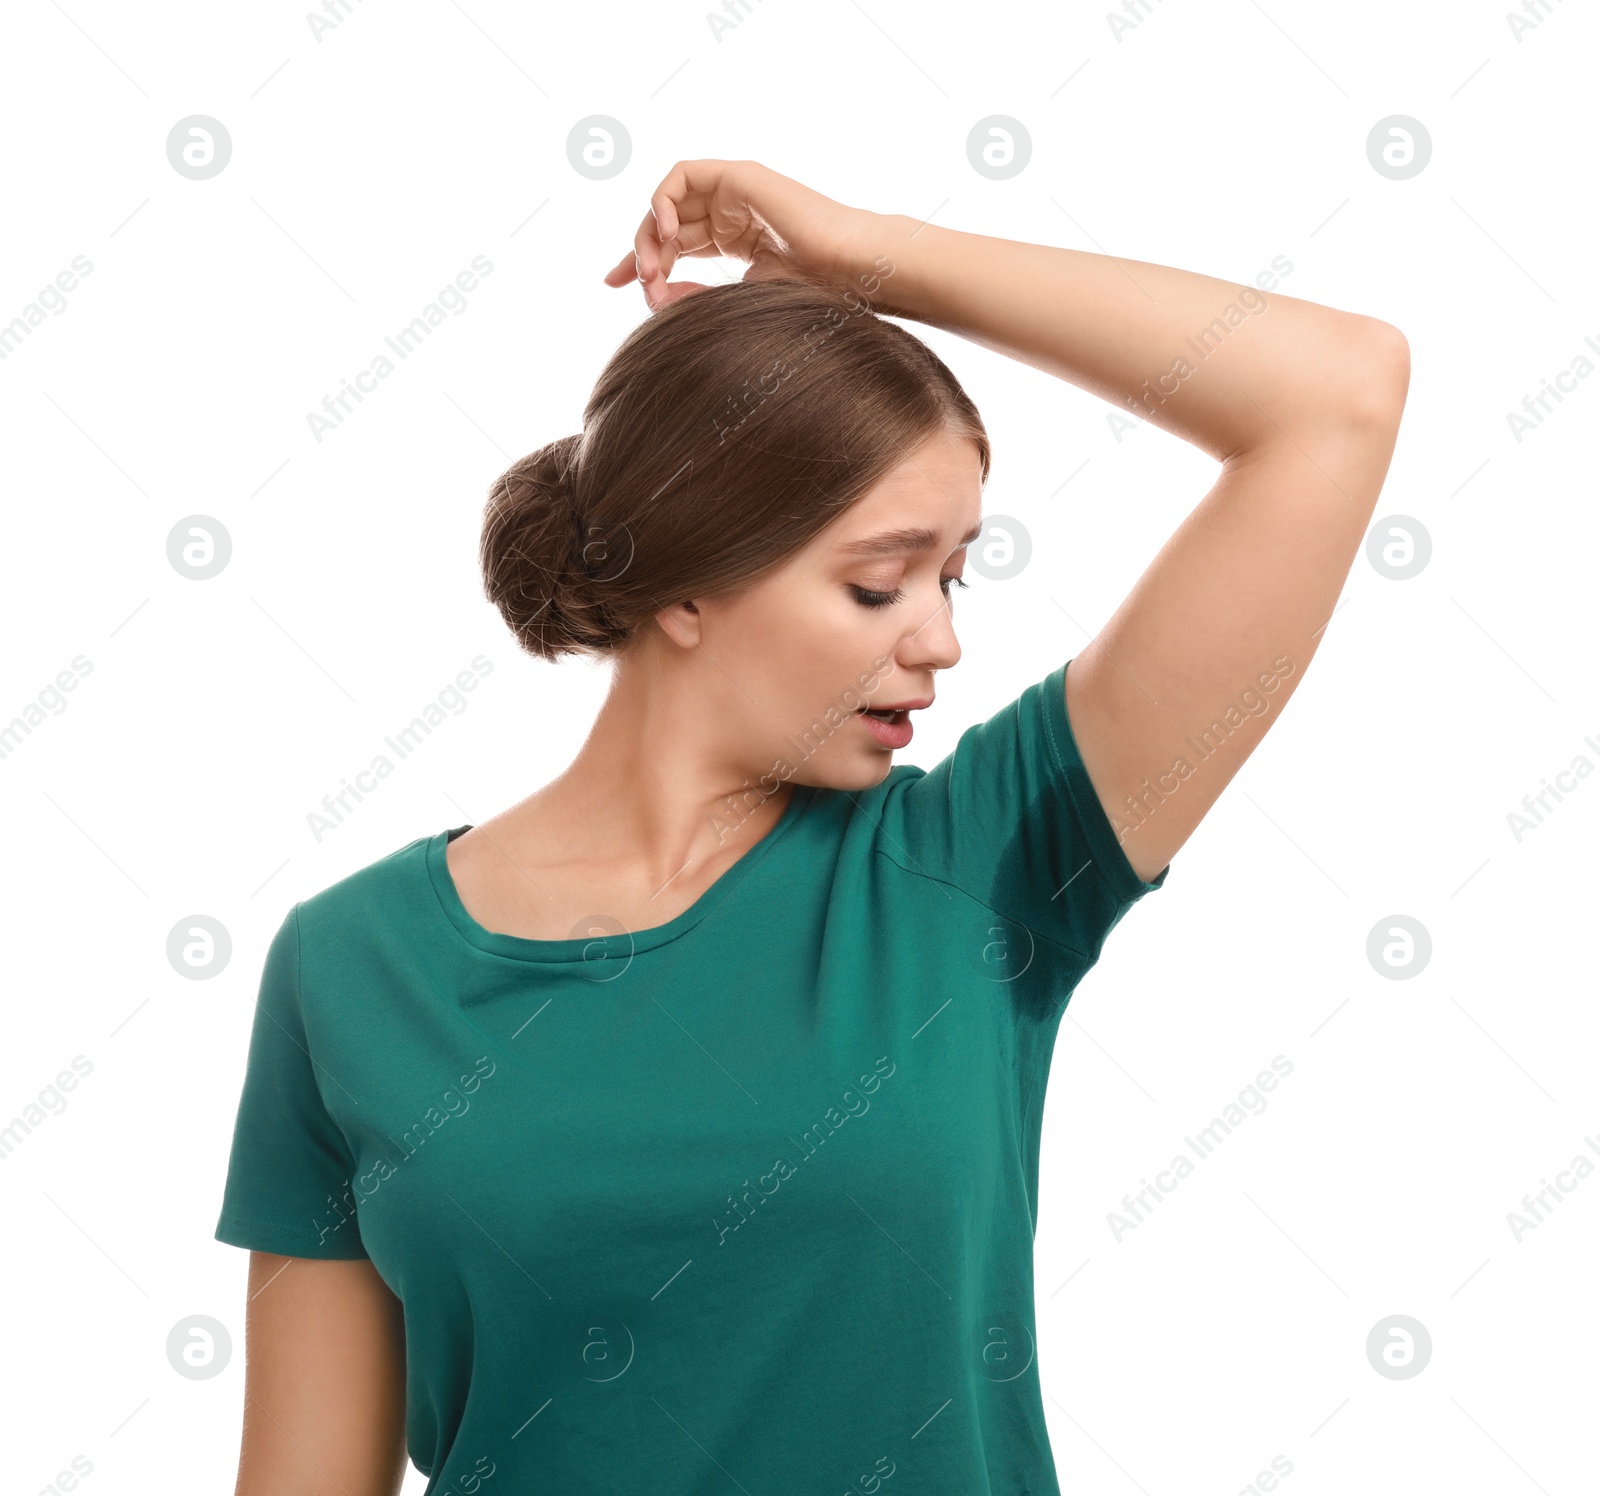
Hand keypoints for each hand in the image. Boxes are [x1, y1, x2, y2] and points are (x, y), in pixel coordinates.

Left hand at [602, 158, 877, 310]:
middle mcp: (730, 212)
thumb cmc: (811, 291)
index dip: (642, 262)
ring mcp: (733, 192)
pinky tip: (667, 236)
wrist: (847, 269)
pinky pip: (680, 177)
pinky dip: (662, 202)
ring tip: (654, 270)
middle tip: (641, 287)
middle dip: (642, 254)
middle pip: (666, 225)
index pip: (676, 245)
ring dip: (650, 235)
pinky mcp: (736, 176)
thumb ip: (696, 296)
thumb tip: (653, 297)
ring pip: (667, 202)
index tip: (614, 284)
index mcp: (735, 239)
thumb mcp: (739, 300)